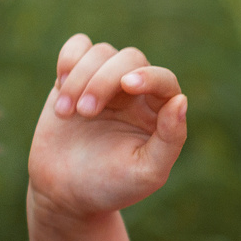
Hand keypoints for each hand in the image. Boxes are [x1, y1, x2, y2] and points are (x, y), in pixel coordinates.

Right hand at [27, 34, 187, 224]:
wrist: (65, 193)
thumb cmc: (111, 186)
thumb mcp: (147, 172)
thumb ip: (170, 139)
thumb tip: (180, 100)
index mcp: (158, 112)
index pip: (164, 80)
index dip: (149, 76)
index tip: (128, 85)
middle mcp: (134, 93)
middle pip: (129, 58)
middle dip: (104, 80)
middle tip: (85, 113)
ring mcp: (104, 83)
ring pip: (101, 52)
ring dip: (80, 77)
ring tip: (67, 112)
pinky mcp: (75, 79)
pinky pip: (78, 47)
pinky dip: (69, 57)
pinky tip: (60, 84)